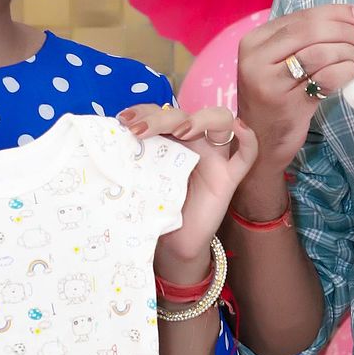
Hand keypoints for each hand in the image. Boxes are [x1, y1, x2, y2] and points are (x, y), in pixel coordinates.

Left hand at [117, 105, 258, 277]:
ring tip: (181, 132)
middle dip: (162, 118)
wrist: (174, 243)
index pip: (160, 112)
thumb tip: (104, 147)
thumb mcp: (139, 181)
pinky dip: (248, 139)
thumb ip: (131, 163)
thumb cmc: (156, 208)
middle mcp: (193, 141)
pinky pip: (246, 156)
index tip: (122, 121)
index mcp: (169, 139)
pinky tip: (240, 129)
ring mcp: (214, 157)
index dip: (144, 111)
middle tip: (140, 130)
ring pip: (220, 121)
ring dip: (201, 119)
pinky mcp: (229, 178)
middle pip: (185, 114)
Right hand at [236, 5, 353, 175]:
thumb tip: (344, 18)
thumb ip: (299, 40)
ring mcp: (270, 83)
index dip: (333, 13)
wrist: (260, 142)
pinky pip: (324, 79)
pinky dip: (344, 71)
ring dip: (345, 51)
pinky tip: (350, 72)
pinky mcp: (287, 104)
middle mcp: (256, 60)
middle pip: (309, 31)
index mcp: (253, 42)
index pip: (300, 17)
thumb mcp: (275, 63)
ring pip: (318, 53)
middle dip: (342, 30)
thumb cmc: (275, 97)